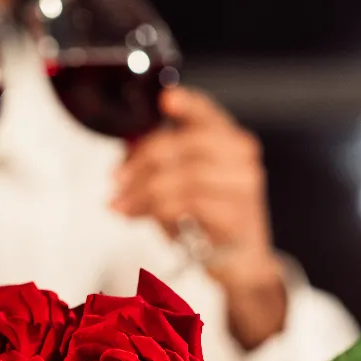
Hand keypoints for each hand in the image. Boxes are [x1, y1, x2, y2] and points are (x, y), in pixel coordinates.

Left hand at [113, 87, 270, 264]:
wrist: (239, 259)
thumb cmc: (208, 217)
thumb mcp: (183, 182)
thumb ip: (160, 163)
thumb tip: (124, 161)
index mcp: (228, 139)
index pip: (208, 113)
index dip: (188, 104)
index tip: (166, 101)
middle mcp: (241, 156)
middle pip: (183, 145)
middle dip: (142, 163)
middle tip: (117, 180)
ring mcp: (243, 185)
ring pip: (181, 177)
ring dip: (142, 192)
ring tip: (122, 206)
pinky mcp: (236, 216)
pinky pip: (187, 205)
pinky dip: (157, 211)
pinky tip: (142, 217)